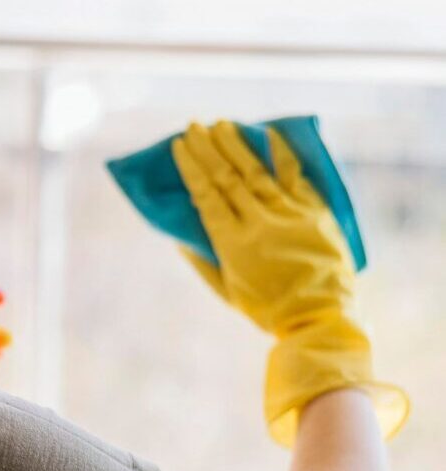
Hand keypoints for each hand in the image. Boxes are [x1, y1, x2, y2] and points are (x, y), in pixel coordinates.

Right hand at [170, 120, 409, 447]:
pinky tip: (268, 133)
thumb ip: (202, 261)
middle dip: (208, 149)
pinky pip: (294, 177)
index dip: (191, 168)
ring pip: (256, 171)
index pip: (206, 195)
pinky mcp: (314, 211)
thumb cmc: (266, 308)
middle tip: (194, 126)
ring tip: (221, 125)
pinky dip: (281, 154)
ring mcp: (288, 214)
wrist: (319, 316)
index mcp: (232, 243)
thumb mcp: (226, 290)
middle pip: (227, 177)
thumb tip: (180, 235)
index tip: (179, 146)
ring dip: (236, 145)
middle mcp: (258, 222)